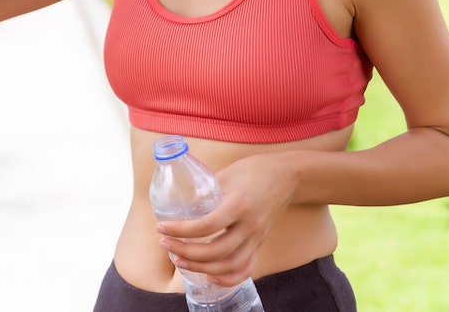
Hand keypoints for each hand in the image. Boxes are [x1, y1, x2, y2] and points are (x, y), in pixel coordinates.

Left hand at [155, 154, 295, 286]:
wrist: (287, 176)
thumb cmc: (253, 170)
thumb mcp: (225, 174)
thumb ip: (204, 191)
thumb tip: (178, 203)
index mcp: (239, 205)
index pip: (206, 226)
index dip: (180, 230)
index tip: (161, 226)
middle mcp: (249, 226)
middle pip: (216, 251)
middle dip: (186, 252)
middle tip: (165, 244)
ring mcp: (257, 237)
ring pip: (229, 265)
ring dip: (201, 267)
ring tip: (179, 260)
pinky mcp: (260, 243)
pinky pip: (246, 268)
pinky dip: (227, 278)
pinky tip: (209, 275)